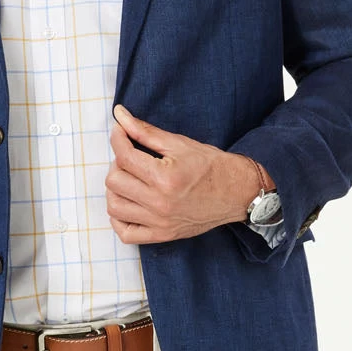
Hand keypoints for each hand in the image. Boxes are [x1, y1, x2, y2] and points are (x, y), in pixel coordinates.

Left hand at [106, 104, 273, 244]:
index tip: (119, 132)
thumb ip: (145, 131)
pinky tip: (129, 203)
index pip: (124, 156)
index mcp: (165, 177)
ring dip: (116, 189)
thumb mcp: (179, 144)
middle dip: (118, 163)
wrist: (237, 192)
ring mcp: (159, 223)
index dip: (117, 139)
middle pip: (114, 181)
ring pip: (114, 207)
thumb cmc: (211, 166)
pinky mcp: (162, 235)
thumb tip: (119, 115)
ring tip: (130, 179)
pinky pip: (125, 234)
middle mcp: (160, 203)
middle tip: (131, 157)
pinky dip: (119, 219)